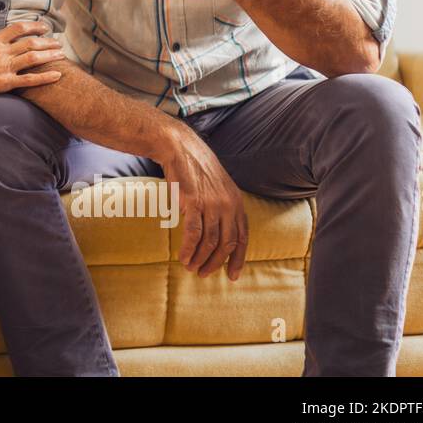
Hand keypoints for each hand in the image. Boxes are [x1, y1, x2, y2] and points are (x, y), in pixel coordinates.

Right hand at [0, 22, 67, 105]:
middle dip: (47, 42)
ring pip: (34, 58)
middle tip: (57, 43)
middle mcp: (1, 51)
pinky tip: (58, 75)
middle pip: (31, 42)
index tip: (44, 27)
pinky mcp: (4, 83)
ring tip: (61, 55)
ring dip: (50, 55)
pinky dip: (46, 77)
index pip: (18, 28)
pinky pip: (30, 80)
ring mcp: (3, 67)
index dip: (34, 26)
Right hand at [155, 130, 248, 280]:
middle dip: (216, 263)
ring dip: (200, 259)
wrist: (179, 147)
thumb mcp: (218, 186)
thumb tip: (218, 231)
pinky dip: (189, 249)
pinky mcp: (193, 203)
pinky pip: (193, 234)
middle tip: (204, 274)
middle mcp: (228, 205)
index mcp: (237, 202)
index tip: (232, 275)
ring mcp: (212, 204)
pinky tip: (183, 257)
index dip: (239, 259)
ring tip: (191, 268)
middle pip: (227, 243)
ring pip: (210, 241)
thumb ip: (222, 206)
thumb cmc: (195, 167)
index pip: (243, 237)